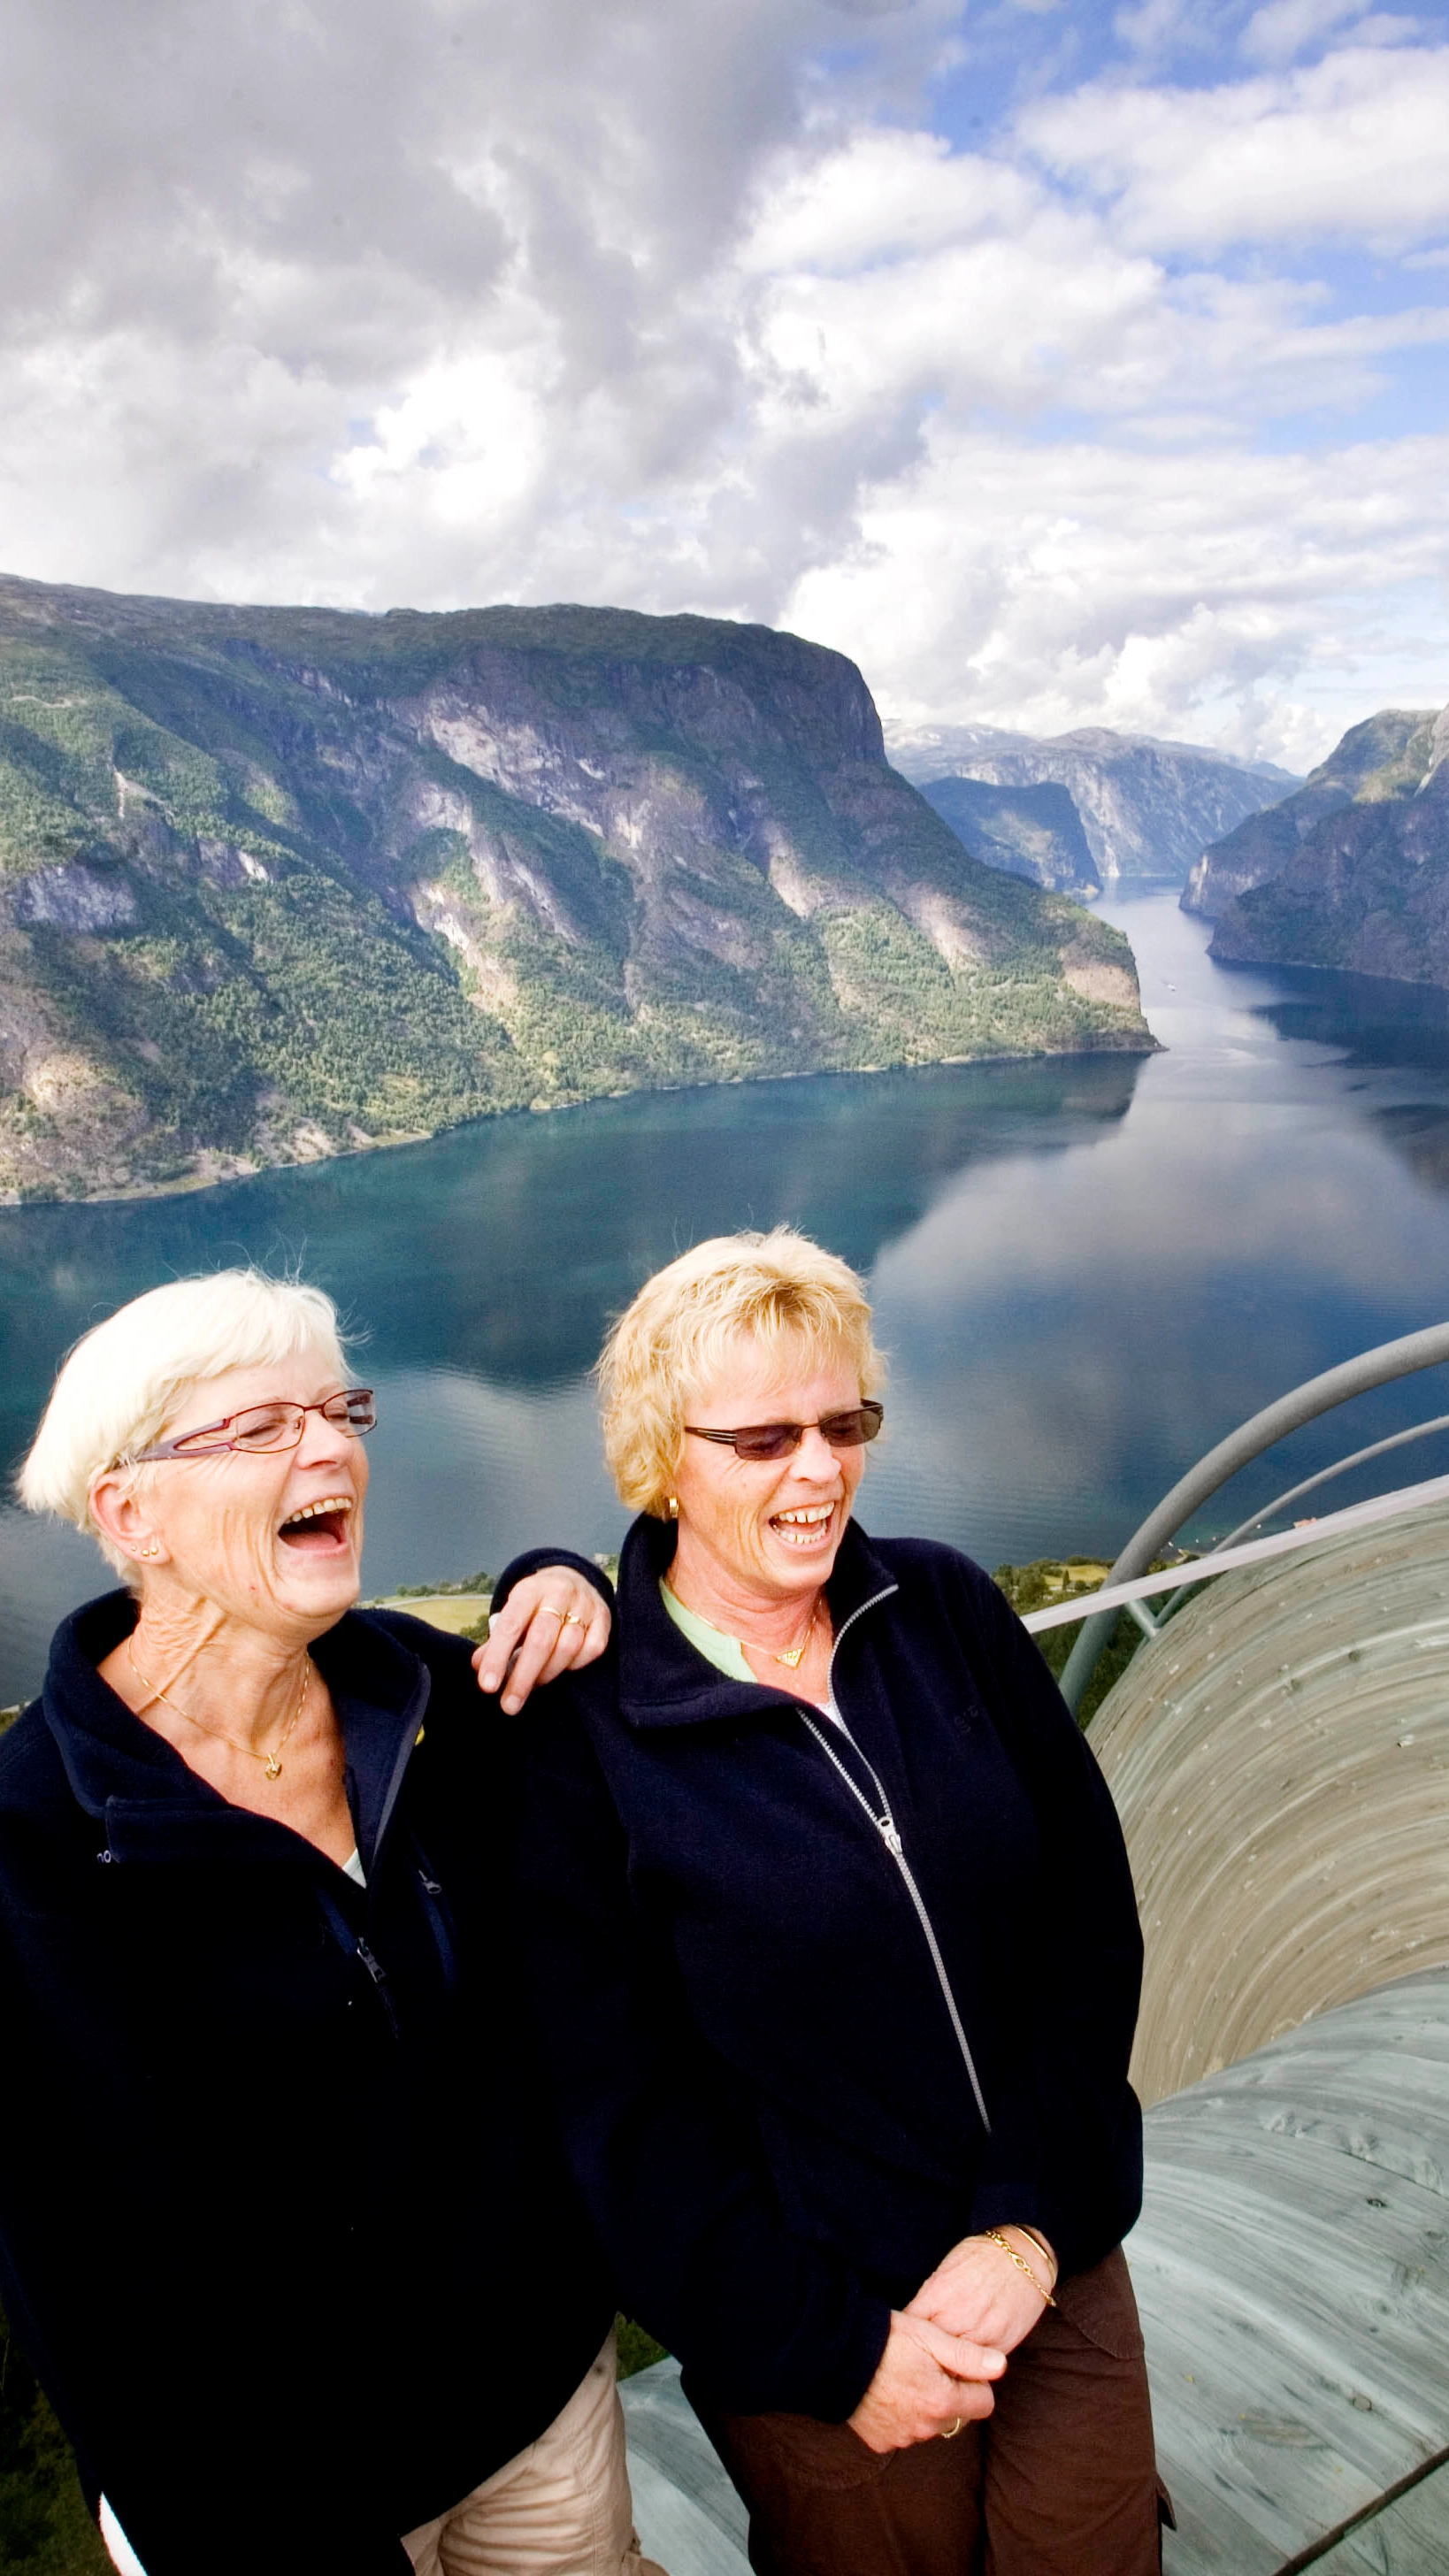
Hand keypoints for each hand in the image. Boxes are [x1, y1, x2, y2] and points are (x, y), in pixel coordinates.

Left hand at [473, 1569, 610, 1711]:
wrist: (570, 1579)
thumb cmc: (534, 1606)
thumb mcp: (512, 1613)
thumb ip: (497, 1641)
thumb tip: (479, 1667)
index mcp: (529, 1589)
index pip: (511, 1625)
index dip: (498, 1657)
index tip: (488, 1686)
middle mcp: (559, 1593)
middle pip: (541, 1640)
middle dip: (523, 1677)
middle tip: (509, 1705)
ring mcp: (585, 1604)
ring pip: (568, 1647)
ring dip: (547, 1674)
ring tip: (534, 1685)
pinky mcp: (604, 1617)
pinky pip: (592, 1650)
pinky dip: (575, 1665)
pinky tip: (561, 1668)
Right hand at [847, 2311, 1003, 2454]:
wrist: (836, 2355)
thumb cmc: (886, 2339)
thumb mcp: (930, 2336)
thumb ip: (968, 2356)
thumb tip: (1001, 2366)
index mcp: (943, 2402)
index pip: (984, 2403)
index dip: (974, 2381)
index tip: (954, 2364)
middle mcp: (926, 2428)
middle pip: (957, 2415)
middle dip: (950, 2394)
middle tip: (927, 2365)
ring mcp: (902, 2438)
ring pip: (931, 2424)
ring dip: (926, 2406)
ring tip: (904, 2375)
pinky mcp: (881, 2442)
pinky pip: (904, 2432)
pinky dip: (902, 2416)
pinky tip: (888, 2392)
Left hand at [906, 2229, 1055, 2357]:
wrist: (1024, 2257)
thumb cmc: (982, 2257)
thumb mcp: (947, 2268)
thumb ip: (930, 2296)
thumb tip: (913, 2319)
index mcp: (939, 2293)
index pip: (911, 2325)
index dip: (906, 2334)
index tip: (904, 2338)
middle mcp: (958, 2316)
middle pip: (930, 2350)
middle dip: (923, 2355)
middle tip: (918, 2359)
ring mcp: (980, 2334)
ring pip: (954, 2366)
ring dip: (946, 2367)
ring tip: (940, 2367)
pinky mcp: (999, 2346)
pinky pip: (977, 2368)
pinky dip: (969, 2369)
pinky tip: (964, 2365)